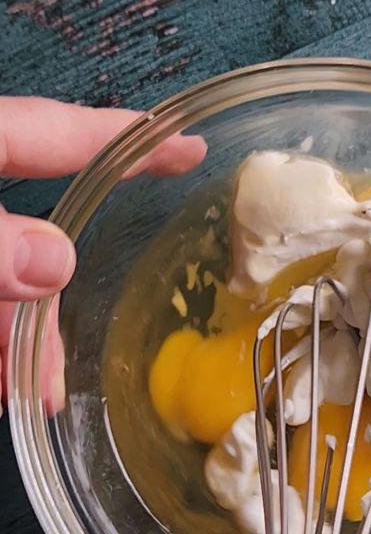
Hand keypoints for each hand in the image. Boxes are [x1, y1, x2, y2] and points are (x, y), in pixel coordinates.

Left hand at [0, 96, 205, 410]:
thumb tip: (54, 262)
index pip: (61, 135)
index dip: (130, 143)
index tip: (190, 149)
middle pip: (31, 240)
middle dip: (53, 310)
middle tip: (62, 374)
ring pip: (1, 289)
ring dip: (18, 346)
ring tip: (30, 398)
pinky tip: (0, 388)